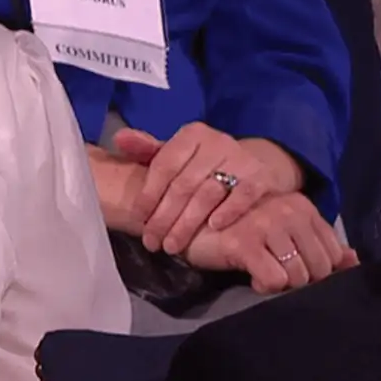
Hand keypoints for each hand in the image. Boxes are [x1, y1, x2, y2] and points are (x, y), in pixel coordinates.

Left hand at [116, 125, 304, 255]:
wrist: (254, 166)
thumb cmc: (204, 166)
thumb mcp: (176, 155)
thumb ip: (148, 150)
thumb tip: (120, 139)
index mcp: (192, 135)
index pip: (164, 166)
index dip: (149, 195)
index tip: (139, 220)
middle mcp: (217, 142)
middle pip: (184, 184)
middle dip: (164, 217)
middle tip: (152, 241)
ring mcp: (241, 159)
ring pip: (208, 193)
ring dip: (188, 223)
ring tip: (172, 246)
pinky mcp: (260, 177)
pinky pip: (243, 195)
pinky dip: (228, 211)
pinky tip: (213, 228)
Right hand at [182, 191, 356, 293]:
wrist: (189, 220)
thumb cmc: (239, 228)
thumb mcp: (283, 230)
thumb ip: (319, 243)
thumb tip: (353, 260)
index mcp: (302, 207)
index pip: (332, 253)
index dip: (317, 271)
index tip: (292, 269)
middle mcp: (289, 211)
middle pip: (319, 269)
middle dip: (300, 280)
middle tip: (276, 273)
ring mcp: (267, 225)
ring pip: (297, 277)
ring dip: (281, 284)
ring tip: (262, 273)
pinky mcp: (245, 243)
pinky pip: (273, 280)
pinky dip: (265, 286)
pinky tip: (252, 276)